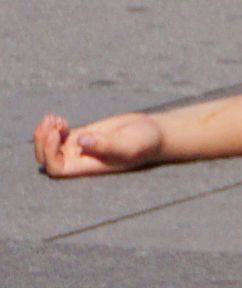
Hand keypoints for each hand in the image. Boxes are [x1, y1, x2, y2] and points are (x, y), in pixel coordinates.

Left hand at [35, 110, 164, 176]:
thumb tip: (81, 141)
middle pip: (46, 158)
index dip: (49, 153)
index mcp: (89, 167)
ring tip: (56, 119)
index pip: (56, 168)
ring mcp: (79, 148)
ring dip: (45, 131)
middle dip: (42, 140)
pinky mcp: (81, 136)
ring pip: (47, 146)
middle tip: (52, 123)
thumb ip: (107, 145)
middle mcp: (82, 160)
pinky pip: (55, 136)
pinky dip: (52, 126)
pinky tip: (60, 119)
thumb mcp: (129, 144)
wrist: (153, 132)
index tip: (56, 134)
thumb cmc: (145, 142)